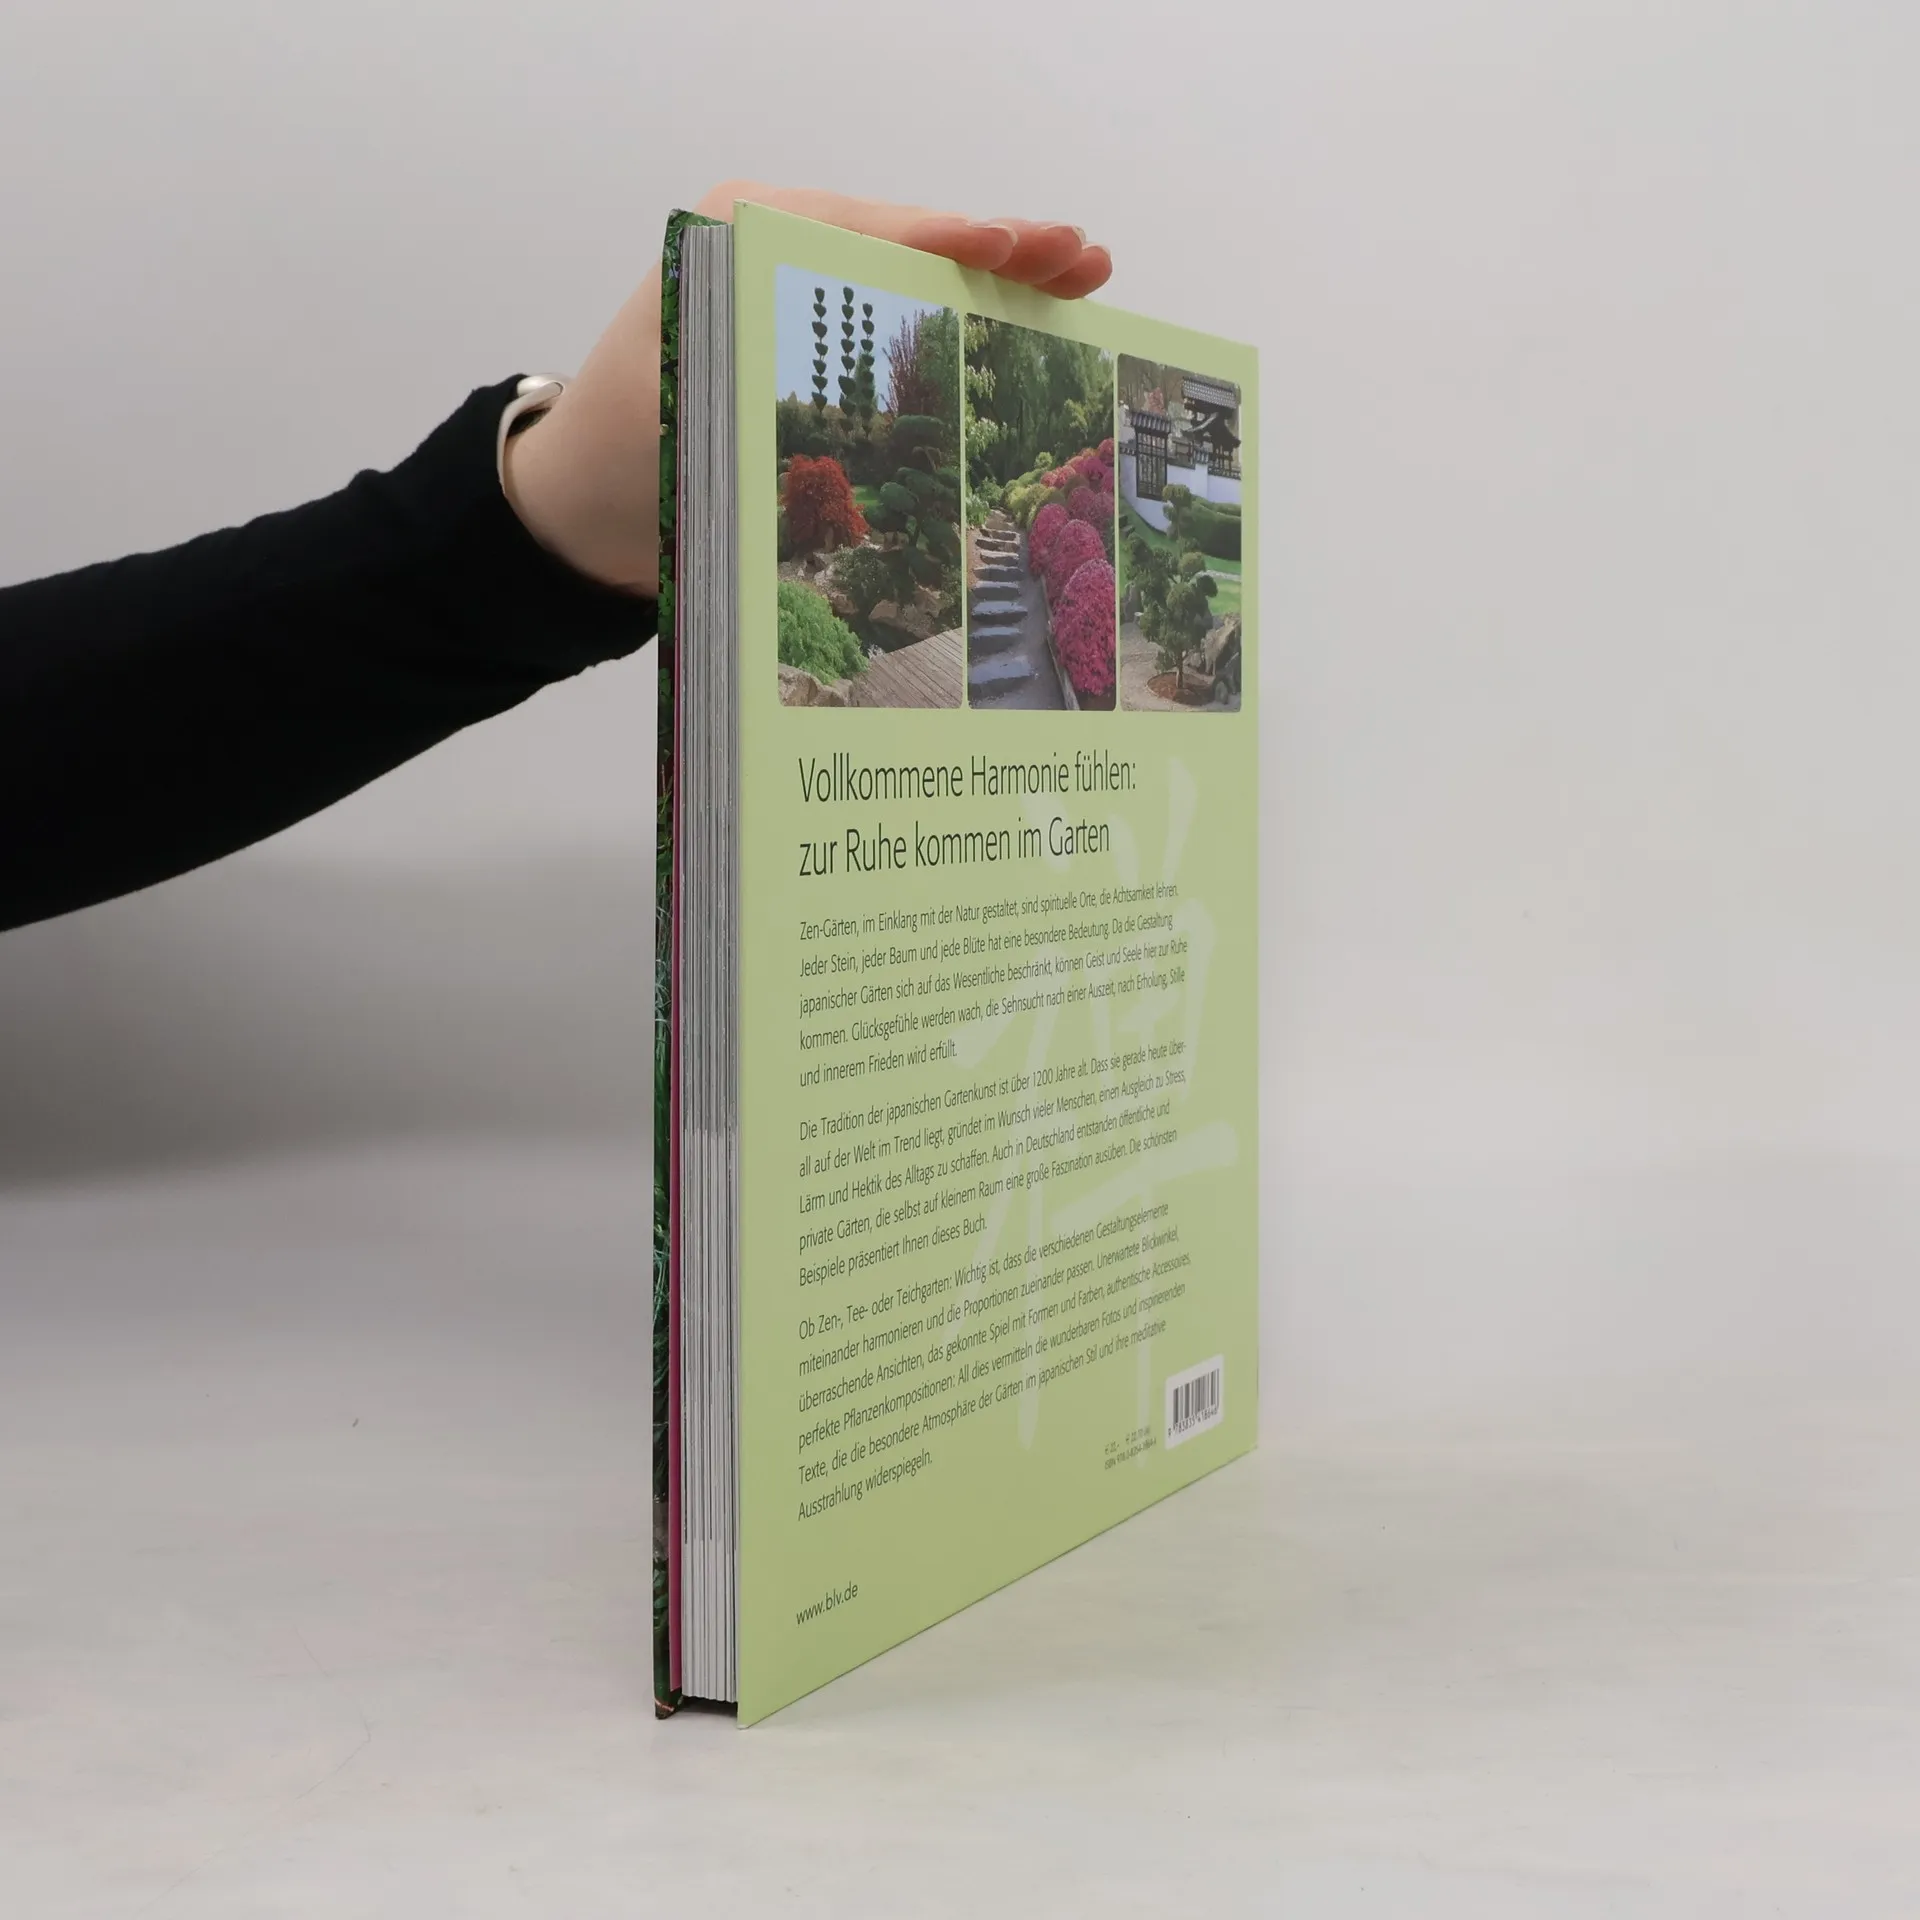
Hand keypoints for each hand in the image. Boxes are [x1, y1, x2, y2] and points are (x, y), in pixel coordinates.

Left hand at [501, 182, 1111, 597]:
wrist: (575, 509)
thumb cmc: (625, 463)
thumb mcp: (701, 420)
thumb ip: (782, 395)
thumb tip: (874, 410)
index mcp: (738, 242)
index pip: (865, 233)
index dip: (947, 244)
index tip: (1012, 251)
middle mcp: (769, 248)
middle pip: (904, 241)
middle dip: (998, 252)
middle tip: (1081, 257)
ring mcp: (791, 290)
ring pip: (909, 274)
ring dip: (994, 282)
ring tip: (1078, 275)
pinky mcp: (802, 336)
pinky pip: (890, 315)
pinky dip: (958, 319)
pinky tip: (1021, 324)